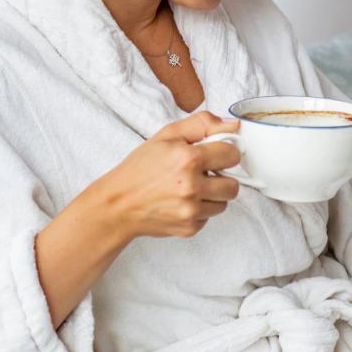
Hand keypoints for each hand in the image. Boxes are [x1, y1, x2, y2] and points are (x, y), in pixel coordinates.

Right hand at [87, 112, 242, 239]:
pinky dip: (199, 210)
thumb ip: (201, 124)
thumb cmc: (140, 168)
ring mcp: (191, 210)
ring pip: (224, 203)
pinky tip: (181, 202)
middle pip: (233, 185)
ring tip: (189, 188)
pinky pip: (209, 217)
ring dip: (212, 196)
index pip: (232, 155)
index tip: (214, 155)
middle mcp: (192, 186)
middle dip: (221, 178)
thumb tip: (231, 124)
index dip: (224, 153)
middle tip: (202, 174)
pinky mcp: (189, 228)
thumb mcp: (166, 135)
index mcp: (188, 159)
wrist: (118, 204)